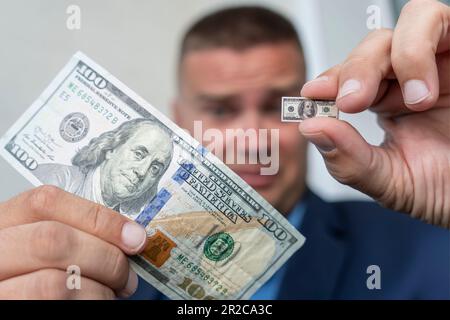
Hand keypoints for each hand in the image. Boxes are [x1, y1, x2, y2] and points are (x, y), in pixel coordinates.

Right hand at [0, 185, 147, 298]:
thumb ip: (73, 234)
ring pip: (56, 284)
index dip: (99, 217)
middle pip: (53, 239)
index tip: (133, 236)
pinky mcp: (7, 310)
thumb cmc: (28, 278)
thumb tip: (129, 237)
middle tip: (126, 275)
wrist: (8, 309)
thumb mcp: (37, 247)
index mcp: (2, 225)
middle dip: (104, 256)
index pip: (45, 202)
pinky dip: (90, 305)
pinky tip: (94, 304)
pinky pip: (56, 308)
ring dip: (99, 291)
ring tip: (109, 294)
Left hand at [299, 0, 449, 227]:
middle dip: (356, 69)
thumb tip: (310, 127)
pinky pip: (444, 22)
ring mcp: (442, 62)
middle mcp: (411, 77)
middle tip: (352, 102)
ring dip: (399, 55)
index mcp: (387, 101)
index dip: (330, 79)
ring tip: (412, 102)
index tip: (313, 94)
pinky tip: (424, 91)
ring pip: (410, 22)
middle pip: (374, 45)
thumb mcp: (388, 182)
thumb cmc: (444, 188)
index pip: (351, 76)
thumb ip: (348, 159)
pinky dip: (422, 49)